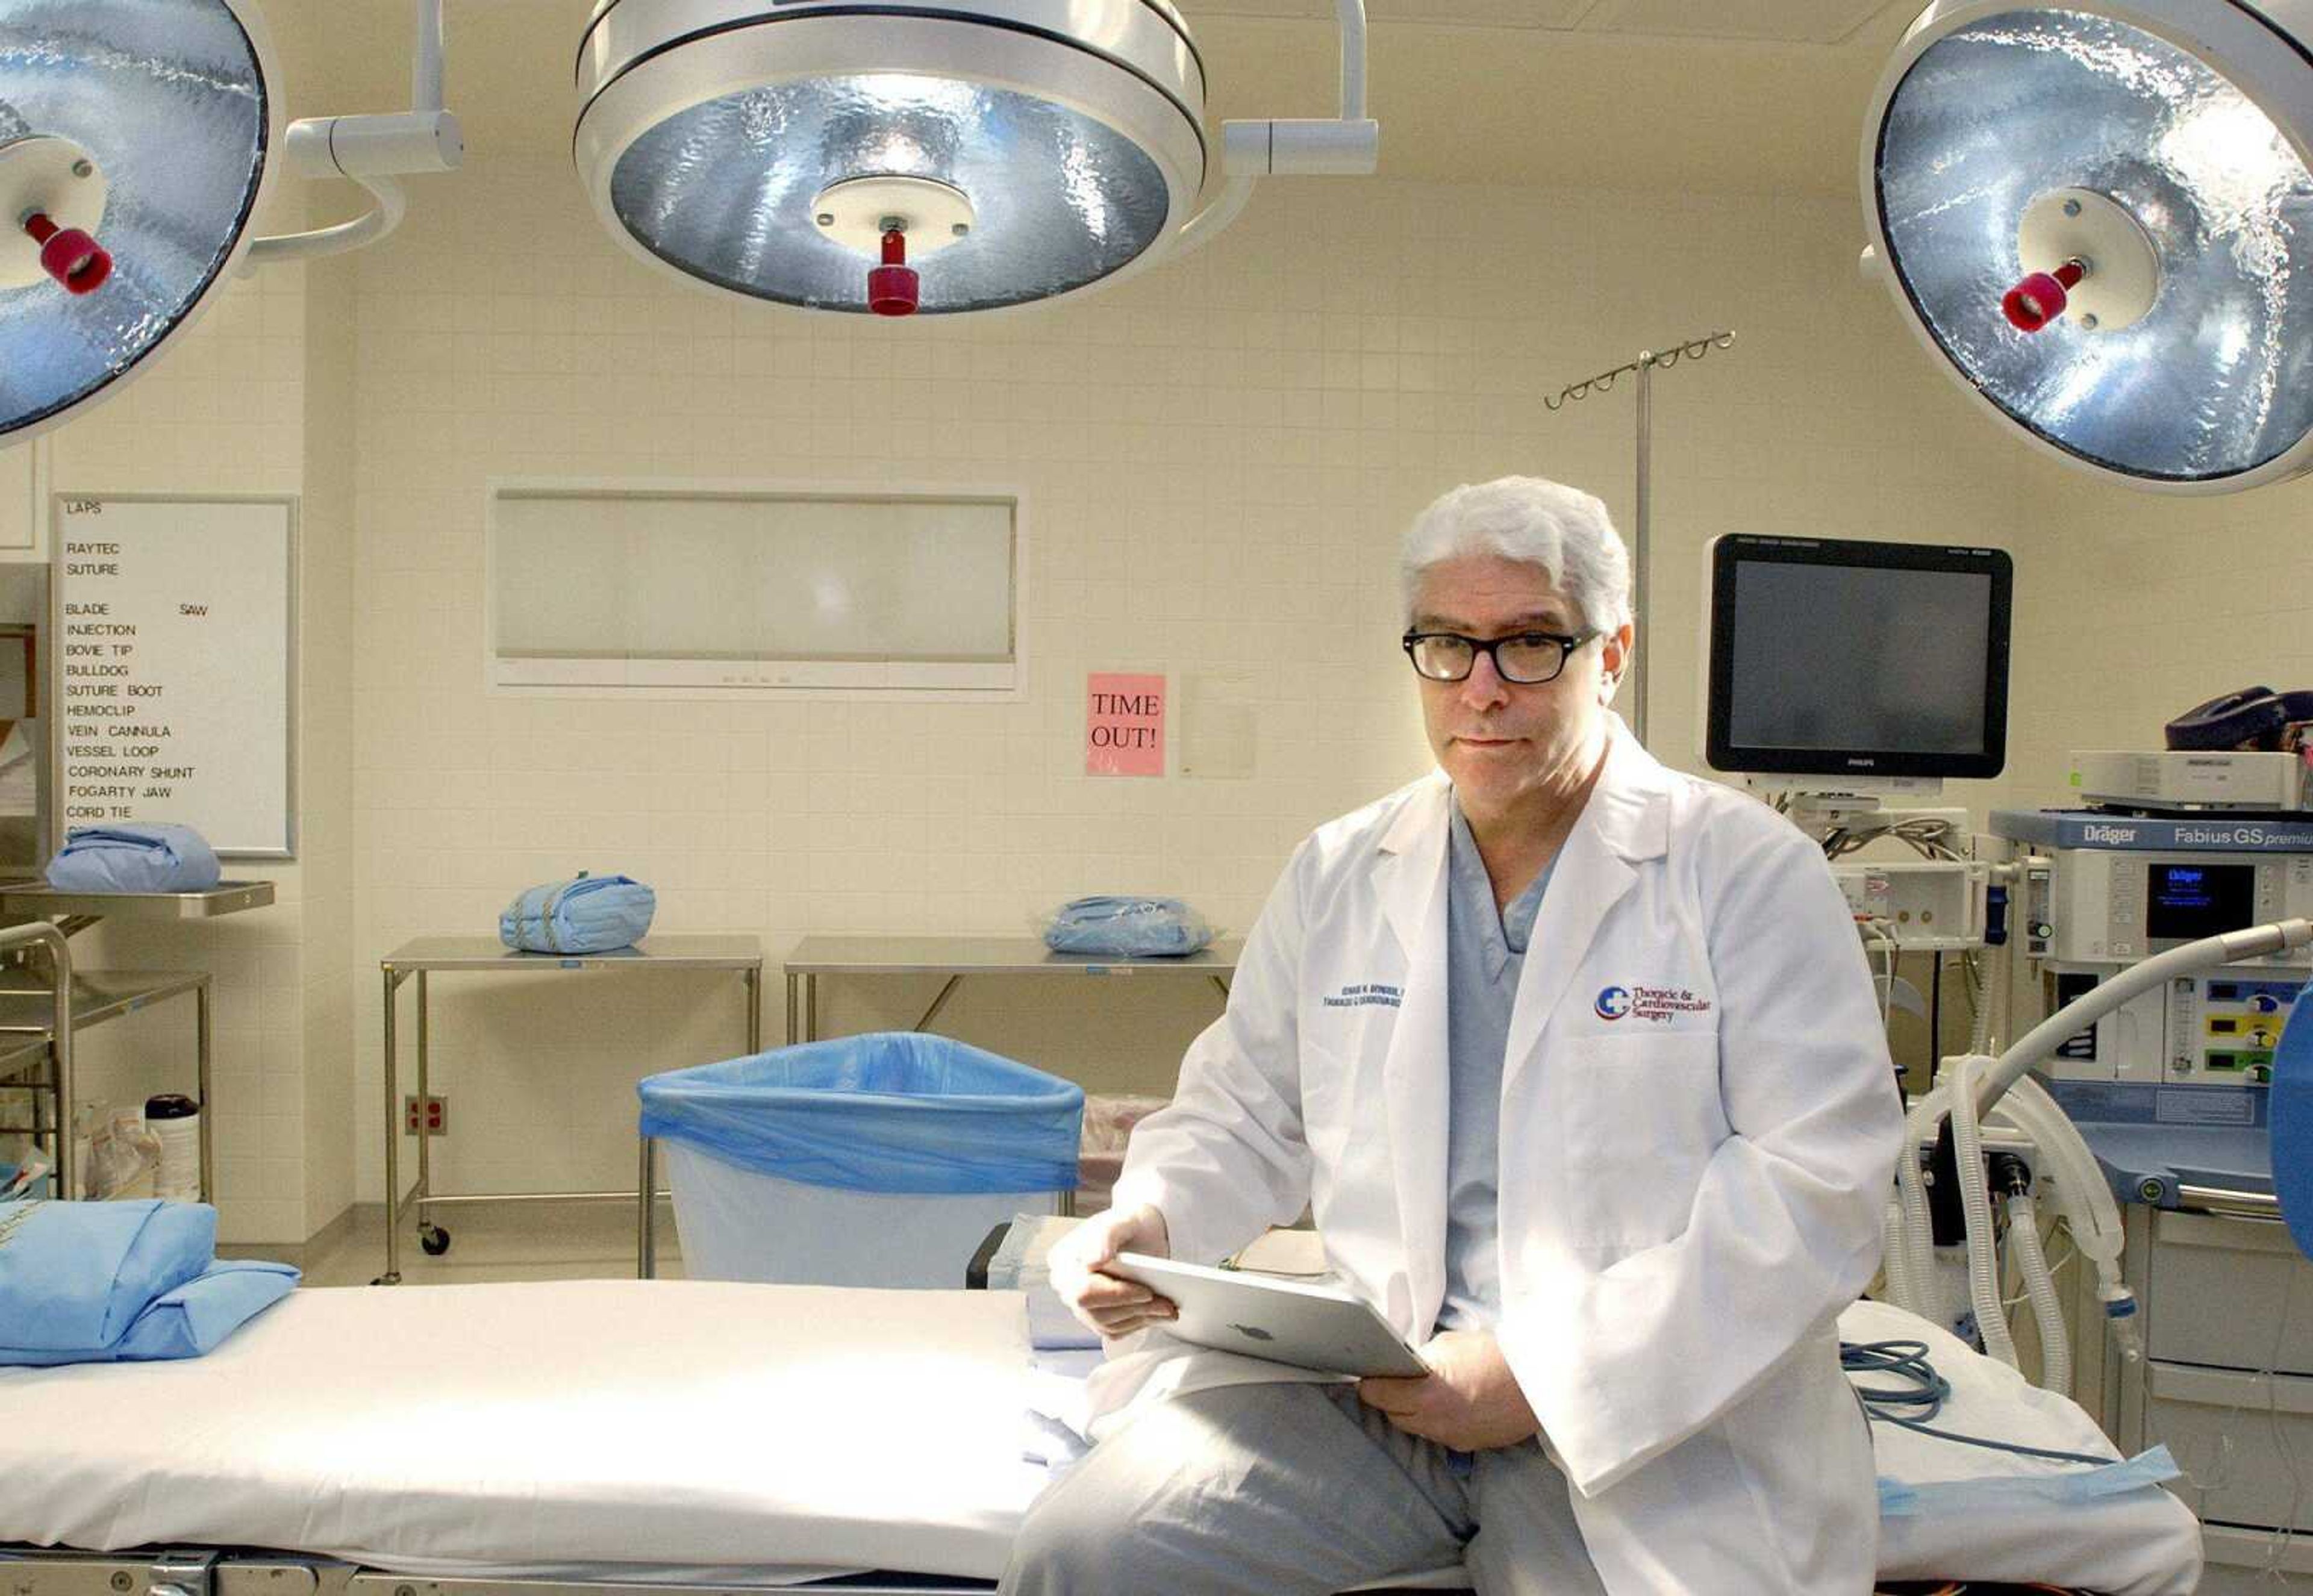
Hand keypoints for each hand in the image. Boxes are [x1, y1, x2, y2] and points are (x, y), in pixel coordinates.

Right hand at [1048, 1203, 1176, 1339]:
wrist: (1140, 1235)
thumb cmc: (1129, 1224)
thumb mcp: (1121, 1220)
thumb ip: (1106, 1236)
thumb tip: (1093, 1261)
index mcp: (1064, 1260)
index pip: (1082, 1290)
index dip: (1114, 1295)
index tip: (1146, 1292)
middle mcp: (1066, 1287)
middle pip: (1095, 1312)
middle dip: (1134, 1308)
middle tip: (1167, 1304)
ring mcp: (1080, 1306)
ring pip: (1107, 1324)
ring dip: (1142, 1318)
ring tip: (1170, 1308)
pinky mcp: (1097, 1318)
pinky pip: (1115, 1330)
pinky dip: (1140, 1323)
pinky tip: (1160, 1313)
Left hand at [1355, 1330, 1539, 1451]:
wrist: (1540, 1382)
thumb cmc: (1495, 1356)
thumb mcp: (1448, 1346)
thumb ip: (1421, 1359)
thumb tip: (1405, 1366)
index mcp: (1427, 1395)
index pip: (1377, 1395)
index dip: (1371, 1383)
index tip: (1371, 1373)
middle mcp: (1436, 1423)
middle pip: (1393, 1416)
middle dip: (1389, 1399)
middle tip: (1396, 1380)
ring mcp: (1453, 1438)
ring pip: (1416, 1429)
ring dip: (1412, 1412)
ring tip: (1423, 1392)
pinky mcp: (1469, 1445)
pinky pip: (1440, 1435)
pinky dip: (1437, 1421)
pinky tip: (1449, 1405)